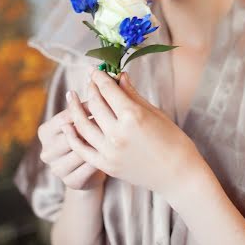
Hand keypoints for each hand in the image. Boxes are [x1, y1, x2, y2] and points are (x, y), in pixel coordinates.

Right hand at [38, 102, 106, 190]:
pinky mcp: (71, 182)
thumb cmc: (88, 137)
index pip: (64, 117)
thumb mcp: (83, 121)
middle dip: (92, 128)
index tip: (103, 103)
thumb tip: (103, 84)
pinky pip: (89, 166)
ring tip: (112, 135)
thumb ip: (87, 106)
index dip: (85, 110)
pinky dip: (101, 158)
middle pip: (71, 136)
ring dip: (97, 143)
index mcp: (44, 132)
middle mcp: (46, 151)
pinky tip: (111, 151)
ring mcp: (57, 169)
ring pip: (81, 151)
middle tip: (111, 121)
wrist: (89, 170)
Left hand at [62, 69, 201, 199]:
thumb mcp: (155, 113)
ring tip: (71, 96)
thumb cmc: (173, 140)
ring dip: (74, 108)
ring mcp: (110, 151)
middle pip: (95, 104)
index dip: (99, 77)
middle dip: (90, 88)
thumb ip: (132, 95)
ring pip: (83, 124)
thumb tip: (119, 76)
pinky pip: (82, 148)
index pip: (109, 90)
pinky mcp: (106, 165)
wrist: (178, 175)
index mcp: (133, 116)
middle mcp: (118, 133)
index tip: (94, 69)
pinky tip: (66, 123)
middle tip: (88, 80)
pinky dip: (72, 135)